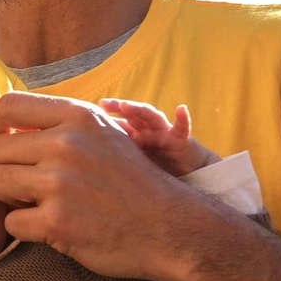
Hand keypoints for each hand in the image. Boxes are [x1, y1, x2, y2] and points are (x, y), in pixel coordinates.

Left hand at [0, 93, 218, 280]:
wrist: (169, 228)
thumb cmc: (131, 181)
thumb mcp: (104, 133)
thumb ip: (61, 123)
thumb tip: (4, 120)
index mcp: (78, 117)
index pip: (7, 106)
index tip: (7, 142)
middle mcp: (66, 144)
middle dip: (8, 167)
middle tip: (32, 183)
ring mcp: (60, 183)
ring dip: (12, 197)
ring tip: (40, 202)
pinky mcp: (56, 221)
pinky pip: (10, 222)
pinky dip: (26, 228)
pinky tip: (51, 225)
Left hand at [99, 98, 218, 175]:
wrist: (189, 176)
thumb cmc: (161, 169)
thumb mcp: (137, 162)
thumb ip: (122, 153)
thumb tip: (94, 150)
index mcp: (139, 135)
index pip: (122, 120)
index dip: (108, 115)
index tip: (91, 112)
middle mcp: (150, 130)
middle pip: (134, 114)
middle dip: (120, 107)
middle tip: (104, 104)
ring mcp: (165, 133)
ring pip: (152, 116)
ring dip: (139, 109)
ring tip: (126, 105)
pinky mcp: (181, 140)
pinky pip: (183, 127)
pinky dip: (183, 118)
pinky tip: (181, 109)